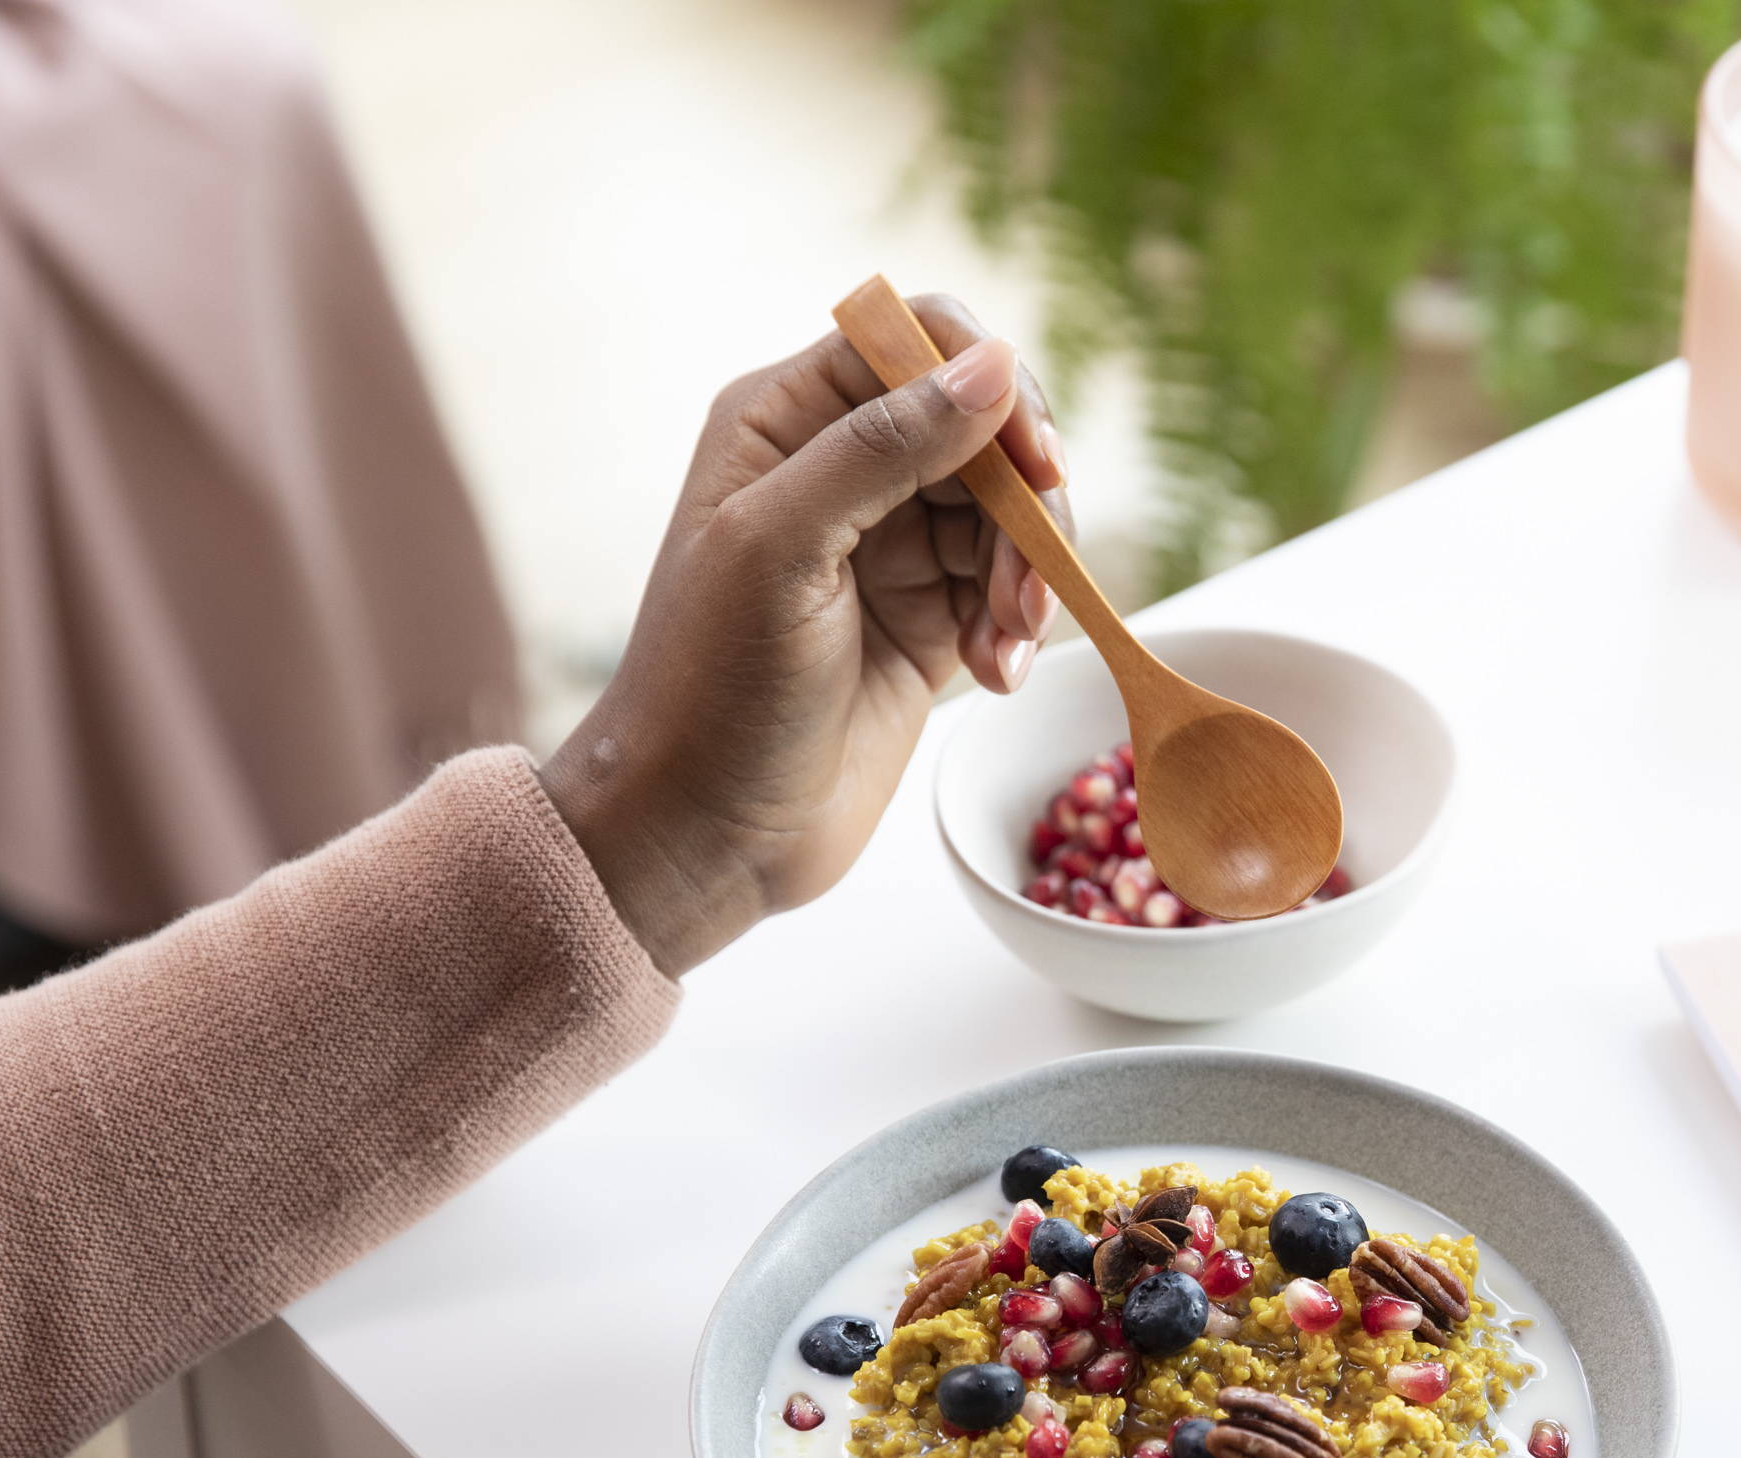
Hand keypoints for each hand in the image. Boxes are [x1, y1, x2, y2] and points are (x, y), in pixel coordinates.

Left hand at [539, 296, 1067, 974]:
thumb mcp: (784, 549)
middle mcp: (843, 467)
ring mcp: (892, 545)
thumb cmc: (710, 687)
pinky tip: (999, 673)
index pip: (916, 338)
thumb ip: (883, 448)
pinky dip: (1021, 624)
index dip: (989, 383)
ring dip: (1032, 573)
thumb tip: (997, 366)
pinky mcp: (931, 618)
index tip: (1035, 461)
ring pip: (1012, 510)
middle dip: (1026, 498)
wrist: (704, 835)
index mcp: (787, 420)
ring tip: (1010, 644)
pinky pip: (1011, 586)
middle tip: (1033, 579)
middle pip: (984, 425)